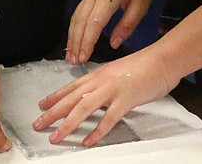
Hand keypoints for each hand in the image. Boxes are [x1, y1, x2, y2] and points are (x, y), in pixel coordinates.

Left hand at [33, 48, 177, 147]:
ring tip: (55, 137)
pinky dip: (96, 132)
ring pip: (83, 108)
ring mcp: (112, 90)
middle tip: (38, 124)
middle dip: (52, 113)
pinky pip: (107, 119)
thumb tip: (99, 95)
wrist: (163, 59)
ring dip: (66, 124)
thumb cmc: (145, 65)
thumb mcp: (118, 72)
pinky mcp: (125, 100)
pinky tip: (87, 141)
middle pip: (71, 99)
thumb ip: (106, 83)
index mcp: (98, 73)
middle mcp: (100, 81)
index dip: (55, 96)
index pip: (71, 86)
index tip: (41, 104)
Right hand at [64, 0, 158, 64]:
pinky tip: (74, 38)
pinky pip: (78, 11)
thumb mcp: (141, 6)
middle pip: (81, 21)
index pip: (93, 23)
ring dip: (72, 36)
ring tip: (70, 55)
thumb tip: (113, 44)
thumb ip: (127, 26)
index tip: (84, 58)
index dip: (87, 42)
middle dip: (75, 43)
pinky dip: (74, 27)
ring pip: (76, 16)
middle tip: (73, 62)